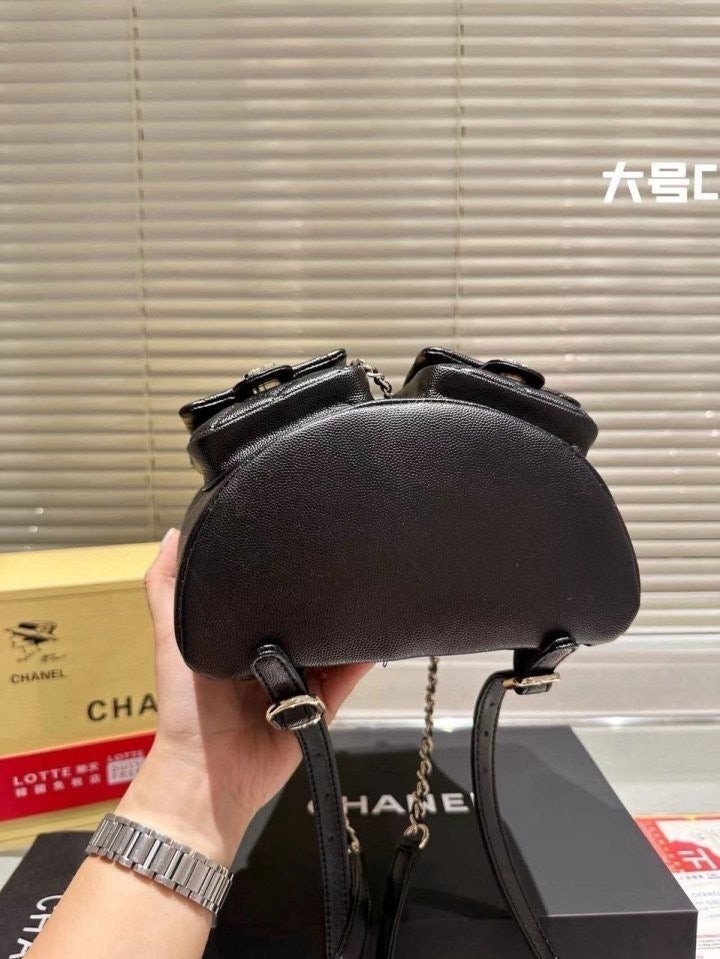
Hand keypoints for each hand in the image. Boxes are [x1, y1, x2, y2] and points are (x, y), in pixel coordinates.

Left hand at [116, 528, 371, 865]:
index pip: (268, 593)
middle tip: (339, 557)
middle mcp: (273, 653)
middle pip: (304, 615)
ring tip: (363, 587)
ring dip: (345, 622)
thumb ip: (167, 587)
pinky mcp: (322, 704)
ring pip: (332, 642)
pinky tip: (376, 629)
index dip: (281, 568)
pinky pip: (349, 674)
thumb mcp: (170, 635)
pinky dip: (364, 655)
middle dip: (319, 593)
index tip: (297, 536)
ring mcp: (301, 679)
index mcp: (241, 635)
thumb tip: (174, 532)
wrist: (209, 771)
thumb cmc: (185, 705)